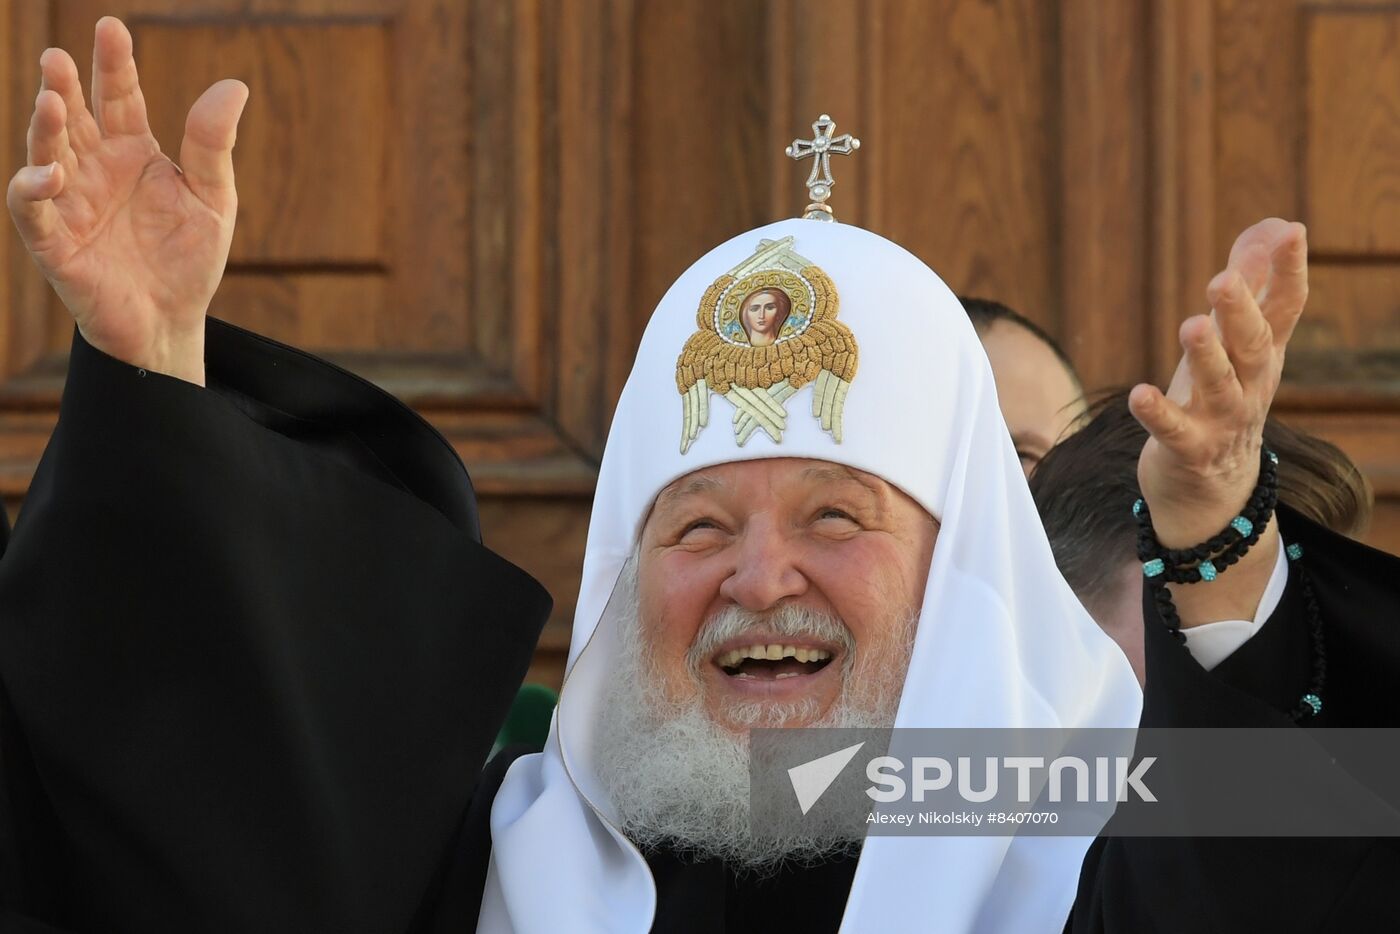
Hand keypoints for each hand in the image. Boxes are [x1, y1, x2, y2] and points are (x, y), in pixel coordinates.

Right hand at [5, 17, 247, 385]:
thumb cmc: (190, 259)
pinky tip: (49, 175)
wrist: (172, 321)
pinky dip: (34, 191)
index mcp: (133, 152)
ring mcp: (72, 203)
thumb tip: (234, 85)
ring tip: (52, 102)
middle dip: (64, 87)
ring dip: (45, 129)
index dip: (114, 64)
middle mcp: (96, 169)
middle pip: (75, 117)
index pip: (120, 97)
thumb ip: (213, 144)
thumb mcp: (213, 197)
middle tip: (58, 58)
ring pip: (47, 154)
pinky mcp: (56, 242)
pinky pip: (33, 210)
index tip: (111, 27)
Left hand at [1130, 218, 1307, 624]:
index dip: (1289, 271)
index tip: (1292, 231)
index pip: (1283, 309)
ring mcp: (1220, 420)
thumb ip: (1253, 285)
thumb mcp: (1238, 343)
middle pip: (1252, 345)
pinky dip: (1158, 413)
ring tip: (1191, 325)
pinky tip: (1139, 394)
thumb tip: (1271, 226)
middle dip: (1240, 312)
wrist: (1216, 490)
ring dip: (1206, 357)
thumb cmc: (1222, 399)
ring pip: (1219, 387)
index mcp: (1262, 355)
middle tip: (1222, 278)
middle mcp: (1249, 386)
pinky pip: (1174, 431)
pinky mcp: (1187, 450)